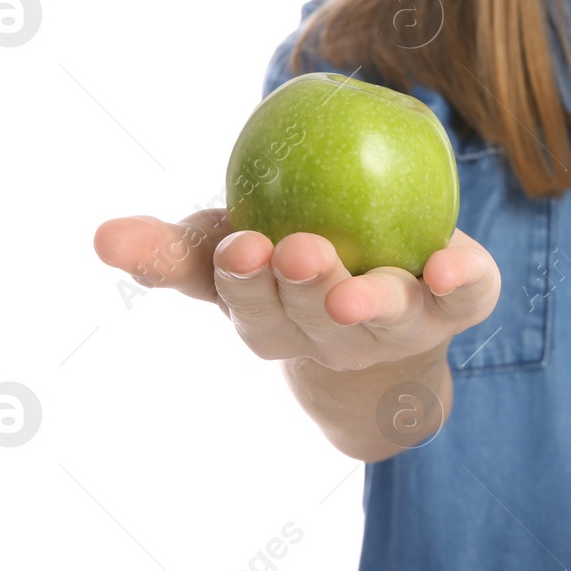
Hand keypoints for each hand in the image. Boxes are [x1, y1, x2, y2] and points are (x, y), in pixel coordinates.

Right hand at [93, 209, 500, 371]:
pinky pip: (469, 296)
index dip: (246, 281)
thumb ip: (173, 251)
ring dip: (372, 301)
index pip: (256, 309)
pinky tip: (449, 264)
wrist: (390, 308)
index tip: (239, 245)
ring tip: (355, 284)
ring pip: (387, 318)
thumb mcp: (225, 253)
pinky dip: (461, 283)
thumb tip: (101, 236)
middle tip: (294, 251)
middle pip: (318, 321)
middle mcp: (341, 335)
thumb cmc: (288, 269)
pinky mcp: (461, 306)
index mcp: (280, 323)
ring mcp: (403, 327)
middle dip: (304, 290)